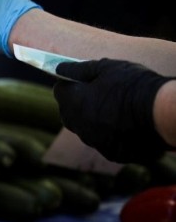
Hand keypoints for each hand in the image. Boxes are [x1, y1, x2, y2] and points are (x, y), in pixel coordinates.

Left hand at [53, 59, 172, 162]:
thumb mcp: (106, 68)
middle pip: (70, 112)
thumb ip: (79, 69)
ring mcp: (93, 141)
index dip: (71, 84)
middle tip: (102, 93)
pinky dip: (111, 133)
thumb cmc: (134, 86)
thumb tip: (60, 69)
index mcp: (72, 103)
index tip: (84, 80)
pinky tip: (127, 124)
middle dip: (80, 103)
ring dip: (95, 119)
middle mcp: (78, 126)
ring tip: (117, 109)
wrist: (161, 113)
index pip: (60, 91)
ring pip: (86, 129)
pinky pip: (104, 141)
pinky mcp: (111, 153)